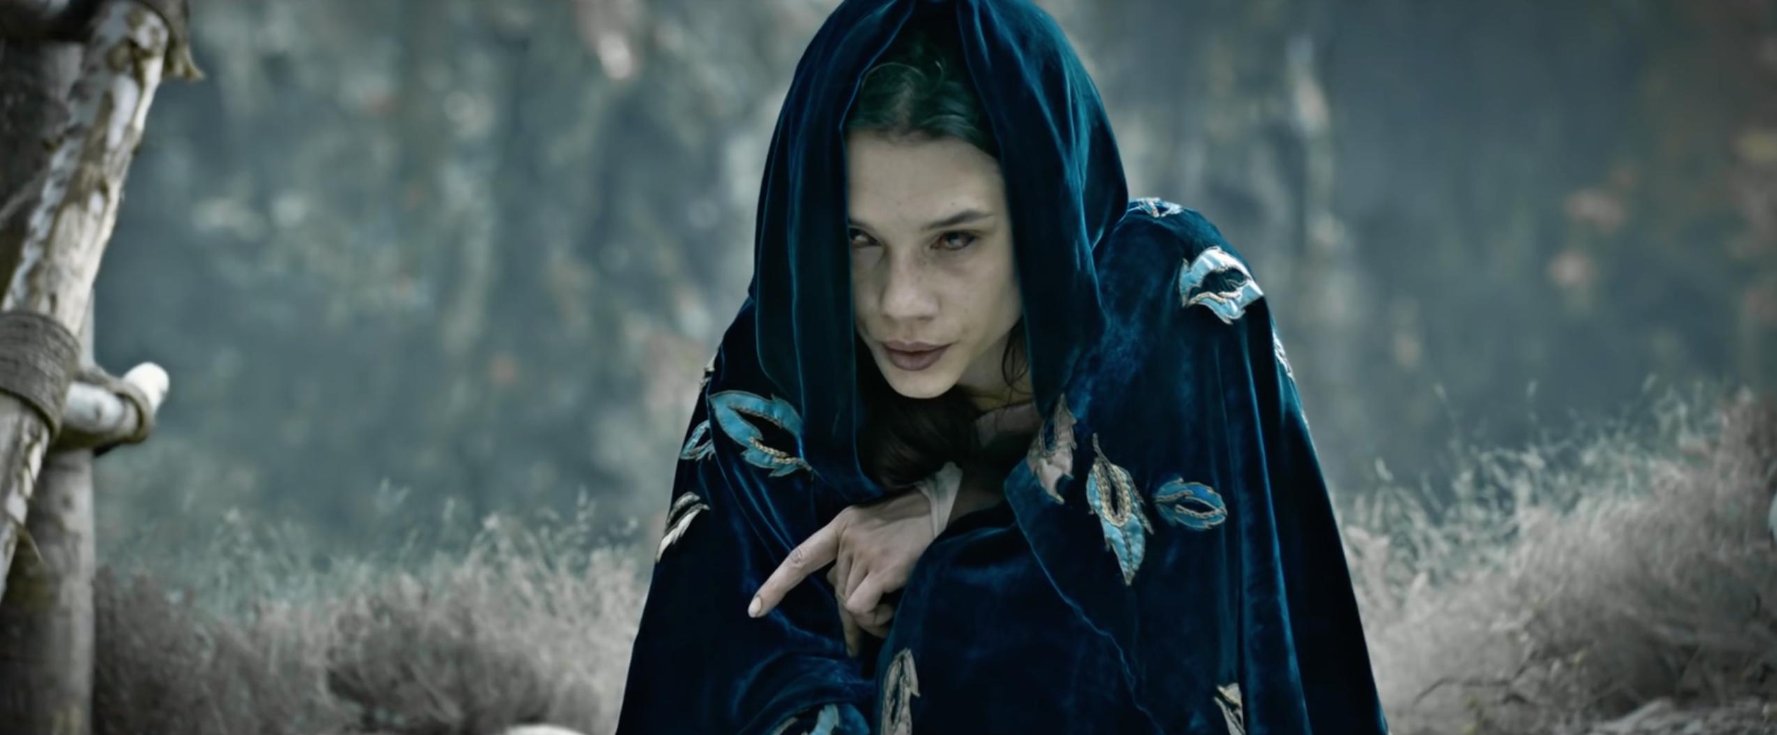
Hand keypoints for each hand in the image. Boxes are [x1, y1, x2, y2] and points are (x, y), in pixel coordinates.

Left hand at [748, 491, 935, 655]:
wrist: (946, 505)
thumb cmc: (915, 523)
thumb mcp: (874, 530)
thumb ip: (854, 557)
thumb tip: (844, 599)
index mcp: (841, 525)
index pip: (800, 557)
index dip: (776, 585)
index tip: (755, 610)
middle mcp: (847, 538)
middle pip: (835, 593)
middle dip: (848, 620)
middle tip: (858, 644)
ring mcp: (863, 551)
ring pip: (849, 604)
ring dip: (869, 619)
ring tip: (892, 612)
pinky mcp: (882, 568)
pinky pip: (863, 608)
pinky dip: (875, 621)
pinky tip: (893, 613)